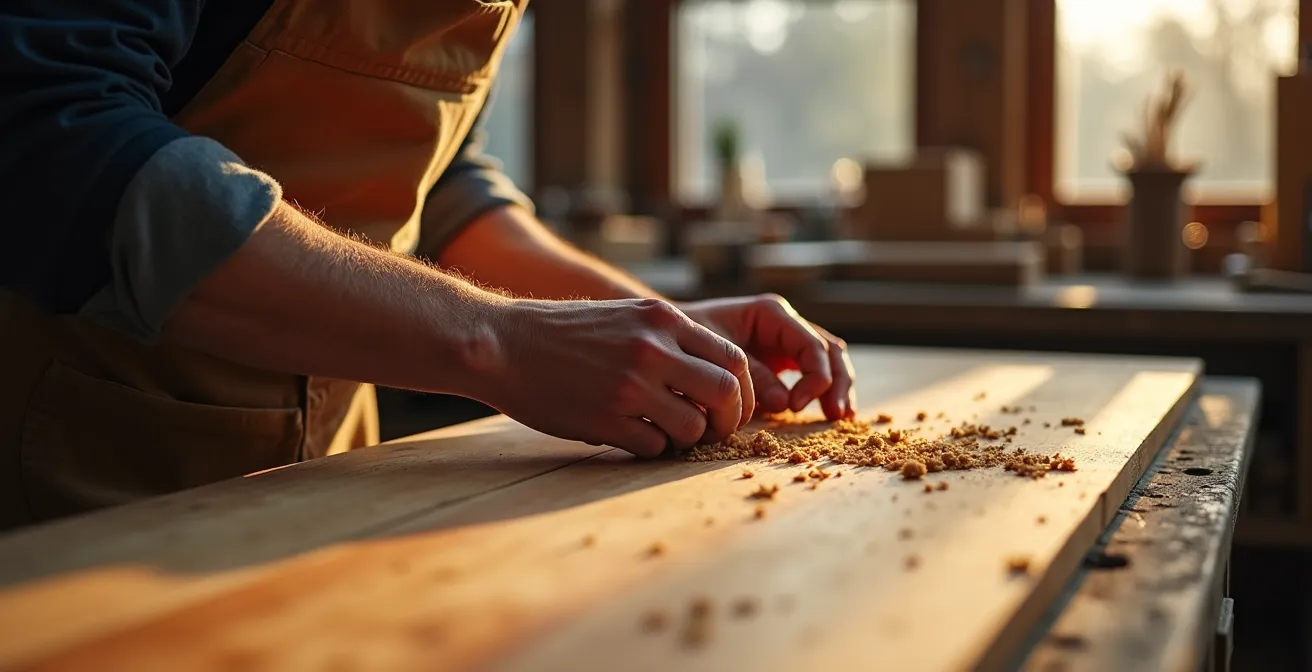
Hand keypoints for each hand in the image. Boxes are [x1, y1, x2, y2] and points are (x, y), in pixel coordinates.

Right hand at [472, 298, 754, 456]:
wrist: (503, 343)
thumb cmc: (564, 333)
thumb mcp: (626, 316)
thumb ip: (669, 339)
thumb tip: (714, 376)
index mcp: (663, 319)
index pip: (734, 359)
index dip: (742, 391)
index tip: (729, 407)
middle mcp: (653, 349)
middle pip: (727, 394)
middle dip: (729, 421)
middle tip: (713, 431)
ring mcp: (630, 385)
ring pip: (694, 427)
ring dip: (688, 439)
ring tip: (666, 434)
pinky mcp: (606, 419)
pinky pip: (655, 447)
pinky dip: (653, 449)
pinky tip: (633, 438)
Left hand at [679, 294, 854, 420]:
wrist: (668, 338)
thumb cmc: (685, 339)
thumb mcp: (715, 355)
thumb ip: (751, 376)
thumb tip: (785, 402)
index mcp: (770, 313)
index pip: (810, 344)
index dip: (814, 376)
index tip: (796, 406)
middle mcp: (785, 324)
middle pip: (829, 350)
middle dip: (837, 382)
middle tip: (834, 414)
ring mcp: (787, 341)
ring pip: (830, 360)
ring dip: (838, 388)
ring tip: (838, 417)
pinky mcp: (783, 361)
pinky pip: (814, 372)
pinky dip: (824, 391)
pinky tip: (829, 413)